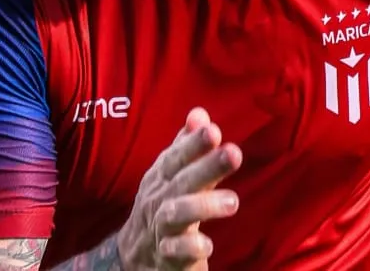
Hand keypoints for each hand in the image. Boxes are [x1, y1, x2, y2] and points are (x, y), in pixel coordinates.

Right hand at [115, 108, 242, 269]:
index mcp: (161, 178)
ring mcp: (161, 229)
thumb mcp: (171, 176)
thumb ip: (187, 148)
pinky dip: (190, 247)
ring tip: (233, 201)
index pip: (176, 157)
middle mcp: (159, 200)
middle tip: (234, 154)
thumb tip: (199, 113)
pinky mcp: (167, 257)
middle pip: (181, 181)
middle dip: (206, 167)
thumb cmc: (162, 207)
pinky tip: (209, 243)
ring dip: (203, 205)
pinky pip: (175, 252)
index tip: (214, 130)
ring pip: (176, 214)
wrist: (134, 256)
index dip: (193, 144)